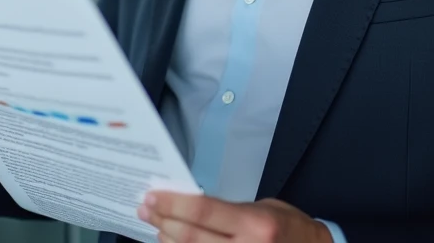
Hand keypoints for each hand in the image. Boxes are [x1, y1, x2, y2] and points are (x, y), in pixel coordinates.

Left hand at [139, 192, 333, 242]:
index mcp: (254, 223)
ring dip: (169, 240)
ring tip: (156, 225)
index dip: (173, 203)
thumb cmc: (288, 227)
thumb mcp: (261, 209)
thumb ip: (227, 211)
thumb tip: (188, 205)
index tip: (153, 196)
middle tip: (145, 208)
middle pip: (192, 236)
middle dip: (164, 221)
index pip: (204, 210)